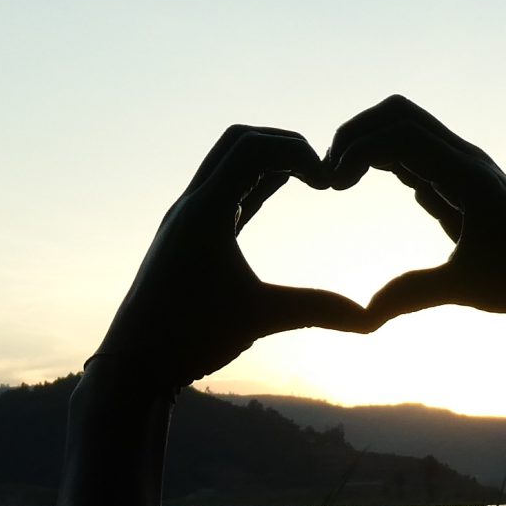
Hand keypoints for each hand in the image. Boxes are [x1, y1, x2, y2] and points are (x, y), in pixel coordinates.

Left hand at [93, 126, 374, 394]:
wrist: (133, 364)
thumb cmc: (189, 339)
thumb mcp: (260, 319)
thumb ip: (317, 310)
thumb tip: (372, 320)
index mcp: (206, 210)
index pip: (253, 147)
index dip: (298, 152)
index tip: (329, 182)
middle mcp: (191, 204)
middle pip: (238, 141)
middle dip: (283, 145)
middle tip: (320, 169)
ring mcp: (186, 218)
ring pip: (228, 164)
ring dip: (268, 161)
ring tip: (309, 177)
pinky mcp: (186, 234)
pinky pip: (224, 190)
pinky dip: (253, 183)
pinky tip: (278, 190)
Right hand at [323, 96, 505, 322]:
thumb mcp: (463, 288)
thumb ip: (413, 294)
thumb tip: (364, 315)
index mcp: (467, 176)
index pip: (402, 134)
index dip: (359, 149)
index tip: (334, 185)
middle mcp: (465, 159)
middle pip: (399, 115)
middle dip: (357, 133)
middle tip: (330, 174)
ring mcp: (462, 166)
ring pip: (406, 128)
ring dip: (368, 144)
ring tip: (340, 182)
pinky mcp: (459, 180)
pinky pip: (414, 152)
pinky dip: (383, 158)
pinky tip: (363, 186)